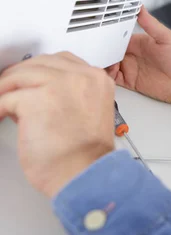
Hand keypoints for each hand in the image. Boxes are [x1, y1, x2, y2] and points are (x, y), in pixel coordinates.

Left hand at [0, 52, 114, 197]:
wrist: (83, 173)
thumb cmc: (85, 154)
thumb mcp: (89, 112)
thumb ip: (72, 95)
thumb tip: (38, 93)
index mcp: (97, 79)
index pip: (63, 61)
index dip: (42, 70)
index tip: (30, 80)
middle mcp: (81, 76)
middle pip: (40, 63)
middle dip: (21, 76)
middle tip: (8, 89)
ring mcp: (58, 85)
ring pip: (20, 75)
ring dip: (5, 89)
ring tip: (1, 104)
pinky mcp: (35, 99)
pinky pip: (6, 97)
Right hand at [107, 7, 170, 104]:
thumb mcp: (167, 38)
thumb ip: (152, 24)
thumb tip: (141, 7)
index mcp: (137, 42)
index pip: (117, 36)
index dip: (108, 34)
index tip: (99, 32)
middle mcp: (131, 54)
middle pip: (109, 50)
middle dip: (100, 49)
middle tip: (93, 48)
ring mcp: (129, 68)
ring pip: (107, 63)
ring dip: (101, 62)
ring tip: (99, 60)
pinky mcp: (128, 81)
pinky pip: (112, 78)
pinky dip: (106, 75)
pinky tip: (106, 72)